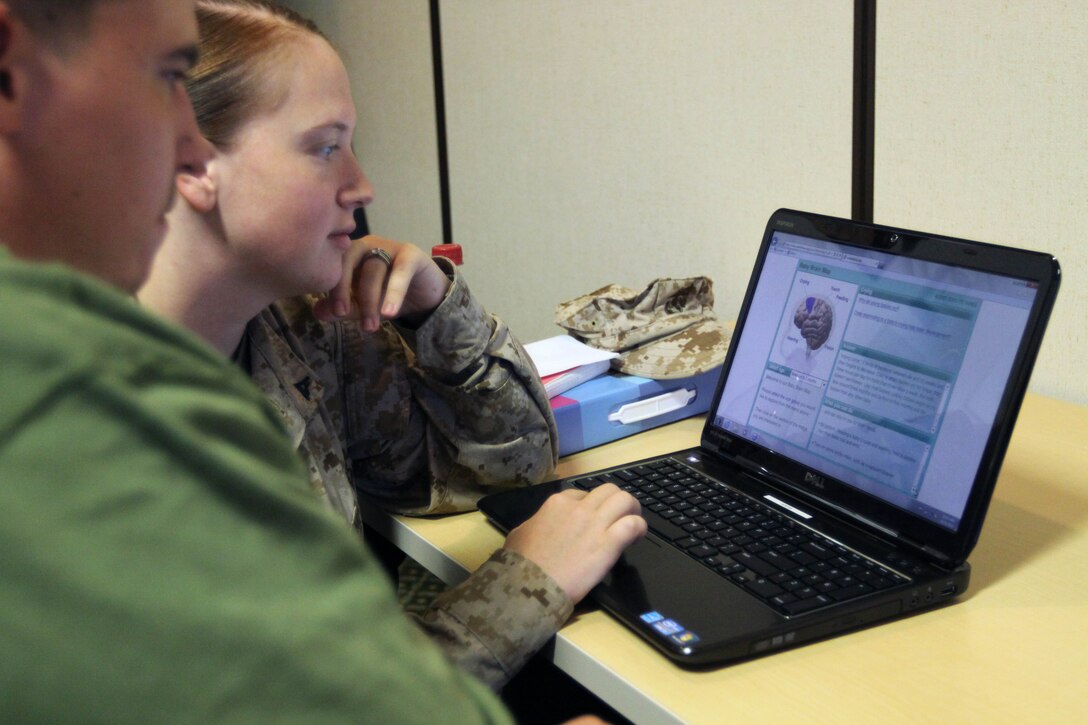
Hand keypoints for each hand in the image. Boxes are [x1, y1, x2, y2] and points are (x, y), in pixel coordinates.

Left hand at [312, 235, 450, 331]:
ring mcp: (390, 247)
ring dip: (370, 300)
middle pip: (349, 261)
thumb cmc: (389, 297)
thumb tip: (318, 312)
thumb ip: (344, 308)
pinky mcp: (412, 254)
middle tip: (343, 314)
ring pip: (374, 270)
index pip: (334, 264)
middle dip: (344, 289)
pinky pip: (400, 272)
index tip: (333, 313)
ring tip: (371, 326)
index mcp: (350, 254)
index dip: (331, 287)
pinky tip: (389, 313)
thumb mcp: (364, 306)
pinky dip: (394, 293)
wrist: (426, 296)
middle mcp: (367, 245)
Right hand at [503, 484, 646, 602]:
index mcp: (557, 503)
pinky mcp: (609, 543)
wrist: (531, 585)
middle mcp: (579, 508)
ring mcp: (595, 523)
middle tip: (620, 515)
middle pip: (608, 490)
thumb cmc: (520, 563)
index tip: (593, 519)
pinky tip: (637, 536)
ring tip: (633, 521)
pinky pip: (632, 524)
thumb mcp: (521, 533)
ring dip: (632, 509)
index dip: (590, 506)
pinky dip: (639, 527)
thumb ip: (536, 522)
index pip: (581, 495)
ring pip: (624, 500)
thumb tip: (540, 525)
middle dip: (615, 501)